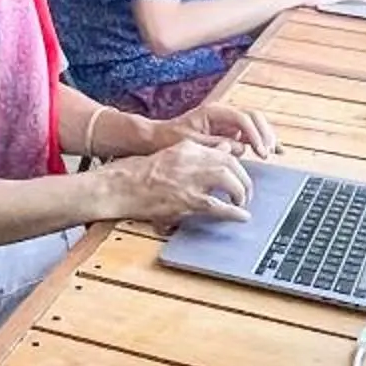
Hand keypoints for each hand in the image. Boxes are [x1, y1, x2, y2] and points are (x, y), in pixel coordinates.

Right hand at [95, 136, 253, 225]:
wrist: (119, 185)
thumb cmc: (139, 173)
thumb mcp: (171, 154)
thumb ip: (197, 153)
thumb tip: (224, 150)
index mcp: (189, 147)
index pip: (225, 152)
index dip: (238, 166)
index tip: (241, 176)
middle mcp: (193, 159)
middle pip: (232, 165)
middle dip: (244, 180)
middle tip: (246, 193)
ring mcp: (190, 179)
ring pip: (230, 181)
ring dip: (241, 193)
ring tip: (242, 204)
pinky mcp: (186, 199)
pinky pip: (218, 205)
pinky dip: (234, 212)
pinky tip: (242, 217)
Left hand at [160, 97, 276, 158]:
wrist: (159, 139)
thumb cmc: (172, 139)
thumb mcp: (192, 144)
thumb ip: (216, 145)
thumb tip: (241, 149)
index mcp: (214, 112)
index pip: (242, 118)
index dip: (254, 134)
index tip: (259, 151)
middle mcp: (224, 114)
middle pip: (254, 117)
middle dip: (264, 133)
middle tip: (267, 153)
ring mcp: (228, 122)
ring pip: (256, 124)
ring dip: (267, 136)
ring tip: (273, 152)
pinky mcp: (230, 132)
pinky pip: (251, 134)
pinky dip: (263, 141)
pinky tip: (274, 150)